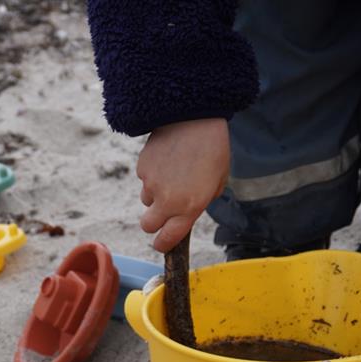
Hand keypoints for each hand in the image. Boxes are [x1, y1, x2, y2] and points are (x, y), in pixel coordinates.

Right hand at [137, 118, 229, 251]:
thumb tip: (189, 208)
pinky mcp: (142, 168)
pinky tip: (167, 158)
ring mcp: (151, 184)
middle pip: (147, 226)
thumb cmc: (213, 148)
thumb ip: (203, 201)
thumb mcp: (218, 180)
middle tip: (162, 212)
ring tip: (173, 172)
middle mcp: (168, 200)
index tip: (162, 244)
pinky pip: (144, 179)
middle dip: (153, 223)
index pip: (168, 238)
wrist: (195, 116)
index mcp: (190, 207)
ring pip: (146, 199)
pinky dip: (153, 174)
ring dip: (155, 194)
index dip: (163, 244)